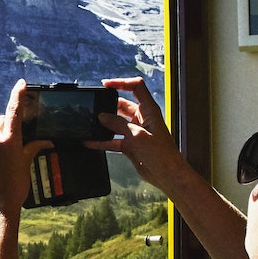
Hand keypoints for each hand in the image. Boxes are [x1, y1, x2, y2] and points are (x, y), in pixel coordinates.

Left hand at [0, 79, 51, 258]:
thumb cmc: (15, 189)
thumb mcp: (27, 165)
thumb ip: (34, 147)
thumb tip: (45, 140)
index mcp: (8, 141)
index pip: (14, 111)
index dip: (18, 95)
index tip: (22, 84)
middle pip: (3, 120)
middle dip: (11, 123)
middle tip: (21, 135)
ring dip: (3, 136)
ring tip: (12, 153)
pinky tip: (2, 160)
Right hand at [86, 77, 190, 193]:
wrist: (167, 175)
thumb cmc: (161, 154)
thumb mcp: (137, 136)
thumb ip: (118, 124)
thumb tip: (102, 116)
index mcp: (149, 110)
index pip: (136, 87)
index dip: (121, 82)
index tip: (106, 85)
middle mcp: (142, 118)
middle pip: (122, 105)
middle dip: (108, 106)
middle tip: (95, 109)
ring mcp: (135, 131)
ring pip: (116, 122)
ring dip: (104, 124)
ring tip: (90, 124)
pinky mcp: (130, 144)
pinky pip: (113, 139)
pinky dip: (102, 140)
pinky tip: (91, 141)